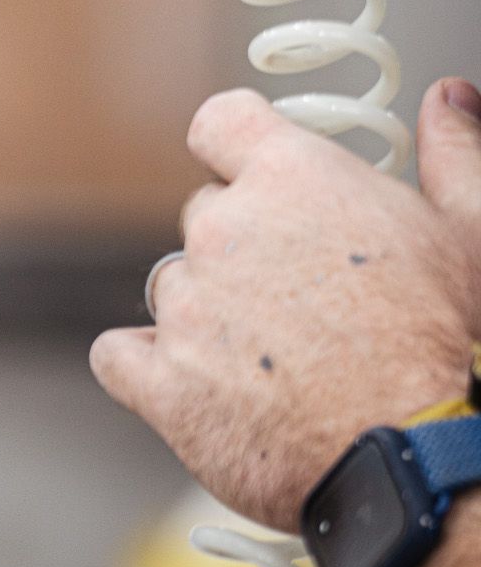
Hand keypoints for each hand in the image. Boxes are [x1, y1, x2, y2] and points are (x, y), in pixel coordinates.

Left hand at [91, 83, 480, 530]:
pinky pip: (120, 357)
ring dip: (212, 316)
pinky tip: (203, 388)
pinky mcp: (164, 384)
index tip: (254, 172)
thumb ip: (453, 152)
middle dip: (246, 249)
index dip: (236, 148)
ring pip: (175, 289)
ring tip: (286, 361)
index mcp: (292, 179)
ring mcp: (188, 308)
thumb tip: (445, 99)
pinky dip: (149, 370)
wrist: (429, 467)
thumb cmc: (456, 350)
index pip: (220, 122)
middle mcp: (224, 232)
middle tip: (310, 299)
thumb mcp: (475, 233)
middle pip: (206, 215)